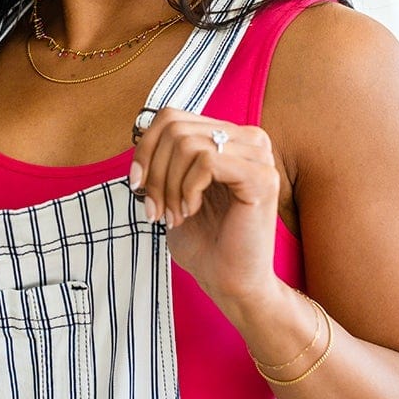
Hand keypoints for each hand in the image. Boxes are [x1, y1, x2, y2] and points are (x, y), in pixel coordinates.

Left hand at [129, 109, 281, 308]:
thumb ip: (164, 159)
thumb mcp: (173, 191)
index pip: (172, 117)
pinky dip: (188, 188)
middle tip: (156, 210)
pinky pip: (207, 161)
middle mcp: (249, 140)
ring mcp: (258, 157)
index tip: (137, 186)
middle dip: (154, 172)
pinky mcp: (262, 178)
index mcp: (229, 137)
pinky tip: (191, 211)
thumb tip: (140, 135)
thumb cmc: (205, 241)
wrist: (231, 282)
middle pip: (175, 128)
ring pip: (187, 144)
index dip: (145, 149)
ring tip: (174, 215)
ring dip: (168, 186)